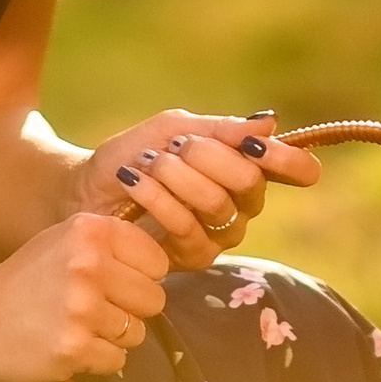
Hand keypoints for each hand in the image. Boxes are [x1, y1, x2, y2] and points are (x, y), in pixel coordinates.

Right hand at [0, 208, 172, 381]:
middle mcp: (89, 265)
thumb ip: (110, 243)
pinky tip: (72, 346)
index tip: (119, 281)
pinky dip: (99, 359)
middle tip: (99, 310)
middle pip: (155, 298)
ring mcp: (82, 309)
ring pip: (138, 332)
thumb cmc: (26, 279)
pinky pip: (117, 360)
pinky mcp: (74, 348)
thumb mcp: (64, 240)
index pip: (157, 260)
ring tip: (80, 327)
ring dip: (114, 336)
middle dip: (133, 309)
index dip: (143, 275)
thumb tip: (163, 263)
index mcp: (90, 231)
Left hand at [72, 109, 319, 271]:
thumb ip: (220, 129)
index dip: (290, 161)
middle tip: (174, 148)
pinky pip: (188, 228)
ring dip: (176, 176)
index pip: (292, 169)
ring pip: (218, 203)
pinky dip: (159, 199)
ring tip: (147, 163)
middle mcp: (242, 204)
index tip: (266, 151)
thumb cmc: (133, 156)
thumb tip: (270, 122)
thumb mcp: (173, 130)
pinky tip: (136, 185)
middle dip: (207, 157)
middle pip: (249, 181)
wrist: (87, 188)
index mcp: (246, 168)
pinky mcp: (194, 259)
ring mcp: (221, 235)